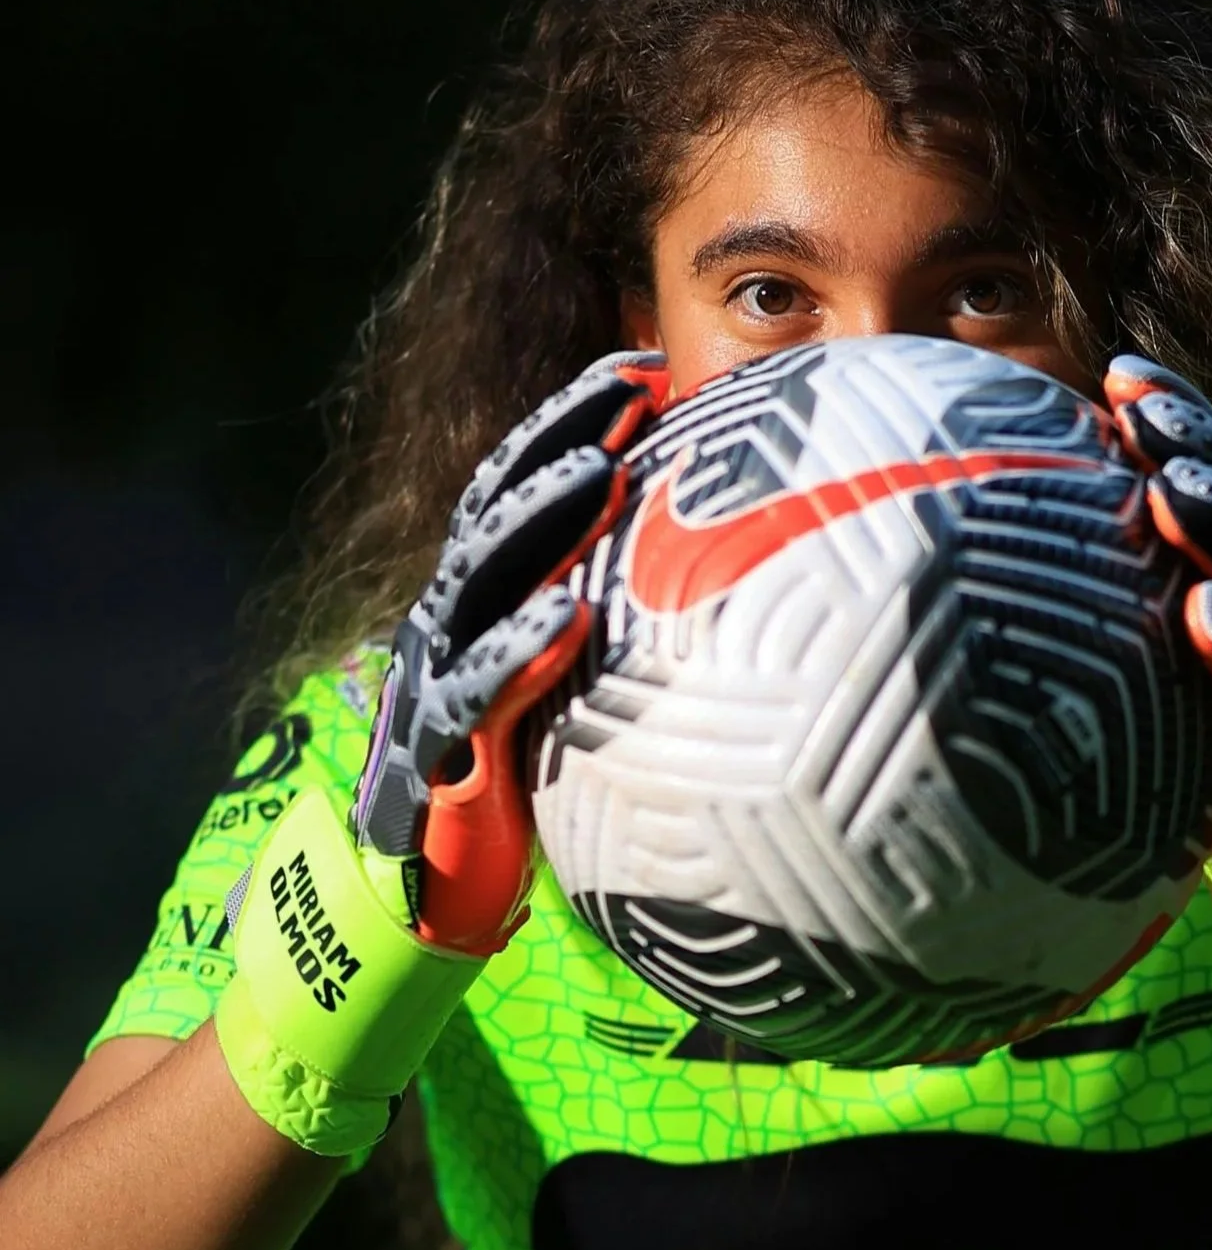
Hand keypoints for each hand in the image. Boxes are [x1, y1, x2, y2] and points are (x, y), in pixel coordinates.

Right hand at [214, 351, 668, 1156]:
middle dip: (562, 435)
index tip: (647, 366)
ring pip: (482, 579)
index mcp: (484, 590)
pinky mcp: (440, 750)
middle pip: (499, 505)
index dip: (575, 416)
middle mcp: (452, 616)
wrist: (440, 883)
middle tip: (633, 391)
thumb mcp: (577, 672)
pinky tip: (569, 621)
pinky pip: (480, 693)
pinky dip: (519, 652)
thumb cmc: (528, 764)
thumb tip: (735, 561)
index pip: (523, 481)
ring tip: (602, 469)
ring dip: (540, 518)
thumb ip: (619, 608)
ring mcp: (438, 677)